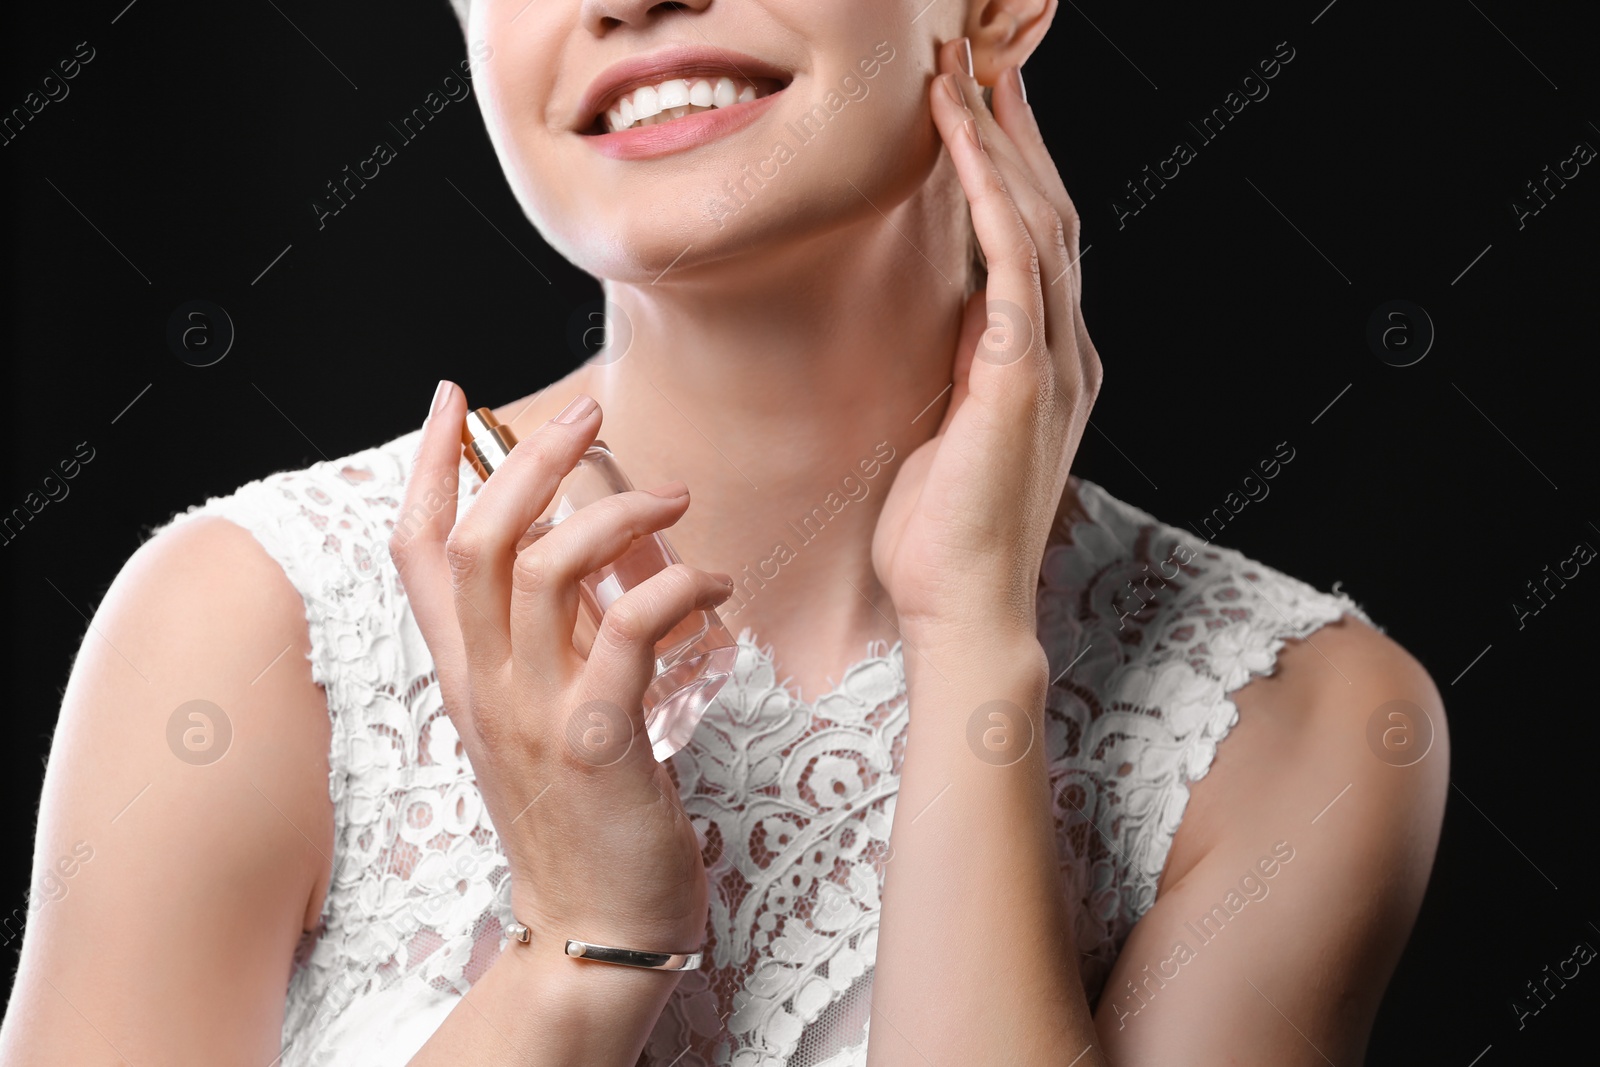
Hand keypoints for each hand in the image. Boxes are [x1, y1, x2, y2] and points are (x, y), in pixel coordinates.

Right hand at [391, 385, 732, 957]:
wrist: (595, 928)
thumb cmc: (584, 815)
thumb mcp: (546, 713)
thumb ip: (555, 636)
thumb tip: (590, 551)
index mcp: (465, 675)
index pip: (418, 552)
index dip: (431, 468)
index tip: (454, 400)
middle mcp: (485, 687)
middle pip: (476, 541)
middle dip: (526, 459)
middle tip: (586, 413)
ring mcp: (535, 713)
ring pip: (544, 569)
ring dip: (614, 514)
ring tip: (674, 501)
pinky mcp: (599, 742)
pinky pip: (630, 630)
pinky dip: (676, 590)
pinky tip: (714, 589)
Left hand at [872, 40, 1101, 647]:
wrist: (961, 607)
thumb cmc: (942, 536)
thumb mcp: (950, 429)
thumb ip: (964, 366)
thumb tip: (951, 313)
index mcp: (1046, 365)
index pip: (1039, 243)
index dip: (1012, 169)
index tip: (977, 108)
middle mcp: (1064, 351)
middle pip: (1051, 211)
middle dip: (1013, 131)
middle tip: (977, 58)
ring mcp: (1053, 360)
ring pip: (1040, 217)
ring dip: (1000, 139)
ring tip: (963, 71)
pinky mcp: (1023, 372)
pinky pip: (1014, 256)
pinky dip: (990, 187)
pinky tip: (961, 135)